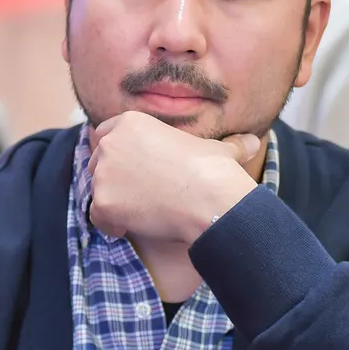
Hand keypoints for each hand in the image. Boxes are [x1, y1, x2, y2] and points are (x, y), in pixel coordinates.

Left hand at [88, 110, 260, 243]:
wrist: (210, 200)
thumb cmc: (214, 173)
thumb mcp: (220, 150)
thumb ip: (229, 145)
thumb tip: (251, 143)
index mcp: (131, 123)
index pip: (105, 135)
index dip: (118, 156)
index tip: (133, 172)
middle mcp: (111, 143)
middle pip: (98, 165)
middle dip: (114, 180)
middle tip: (141, 195)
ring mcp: (104, 173)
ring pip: (98, 192)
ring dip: (114, 204)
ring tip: (143, 212)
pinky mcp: (103, 202)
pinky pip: (97, 217)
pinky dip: (111, 225)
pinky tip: (134, 226)